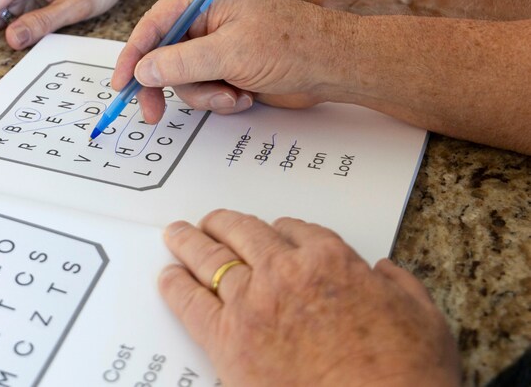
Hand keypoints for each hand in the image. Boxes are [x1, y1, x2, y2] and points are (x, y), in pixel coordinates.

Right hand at [111, 0, 356, 122]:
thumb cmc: (291, 46)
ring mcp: (218, 42)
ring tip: (232, 95)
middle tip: (154, 113)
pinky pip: (204, 87)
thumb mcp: (229, 53)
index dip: (133, 55)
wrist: (334, 66)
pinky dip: (220, 98)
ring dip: (204, 94)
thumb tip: (143, 70)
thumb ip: (180, 62)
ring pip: (183, 77)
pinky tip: (244, 95)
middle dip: (169, 84)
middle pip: (163, 55)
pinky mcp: (229, 65)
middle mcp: (208, 16)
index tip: (122, 84)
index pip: (154, 24)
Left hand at [159, 210, 460, 385]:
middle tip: (211, 220)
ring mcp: (252, 304)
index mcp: (330, 260)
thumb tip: (383, 271)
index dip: (282, 230)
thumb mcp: (423, 319)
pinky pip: (192, 303)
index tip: (274, 233)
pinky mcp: (228, 341)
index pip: (295, 228)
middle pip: (244, 233)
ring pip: (211, 259)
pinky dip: (176, 286)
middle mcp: (285, 272)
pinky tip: (168, 278)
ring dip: (191, 242)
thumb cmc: (405, 375)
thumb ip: (399, 285)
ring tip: (176, 234)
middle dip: (224, 223)